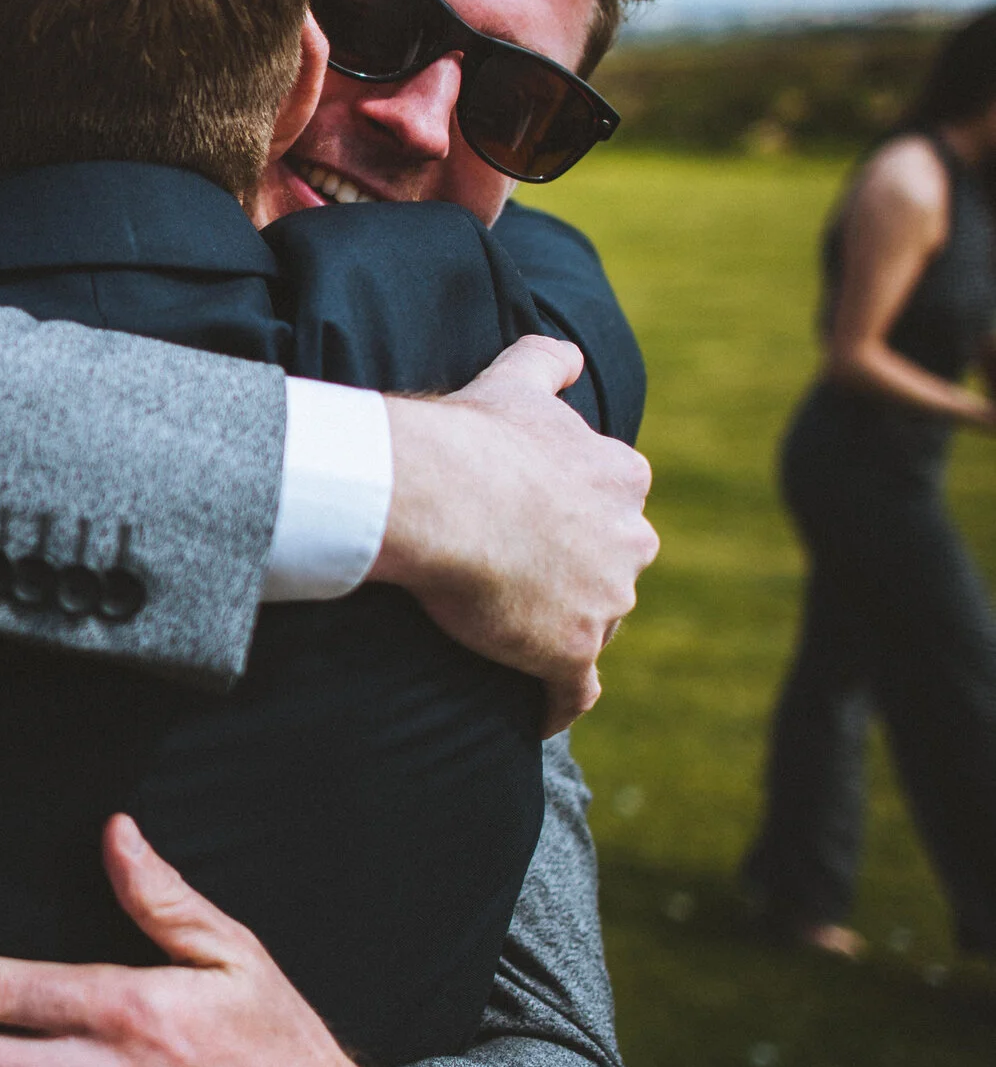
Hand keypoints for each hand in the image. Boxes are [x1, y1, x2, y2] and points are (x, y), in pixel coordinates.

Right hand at [371, 335, 655, 733]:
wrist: (436, 496)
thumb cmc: (470, 438)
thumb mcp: (513, 383)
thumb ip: (547, 362)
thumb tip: (569, 353)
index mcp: (621, 477)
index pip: (612, 508)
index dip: (572, 521)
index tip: (536, 529)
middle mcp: (630, 539)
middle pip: (613, 571)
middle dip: (580, 580)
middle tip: (517, 584)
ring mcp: (606, 601)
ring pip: (596, 627)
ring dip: (562, 635)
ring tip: (512, 644)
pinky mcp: (571, 652)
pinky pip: (572, 694)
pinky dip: (554, 706)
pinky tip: (534, 713)